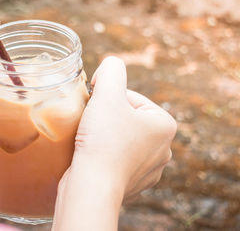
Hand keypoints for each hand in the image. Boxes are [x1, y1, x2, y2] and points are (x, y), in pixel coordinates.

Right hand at [53, 57, 175, 230]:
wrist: (92, 187)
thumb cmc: (102, 140)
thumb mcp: (107, 93)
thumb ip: (112, 69)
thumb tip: (110, 67)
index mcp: (165, 125)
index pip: (130, 98)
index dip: (106, 98)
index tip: (94, 109)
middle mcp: (162, 149)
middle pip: (125, 119)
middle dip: (106, 117)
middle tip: (90, 124)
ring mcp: (148, 170)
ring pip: (119, 139)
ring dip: (103, 136)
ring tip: (89, 141)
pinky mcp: (131, 184)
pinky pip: (114, 159)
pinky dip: (102, 155)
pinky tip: (92, 157)